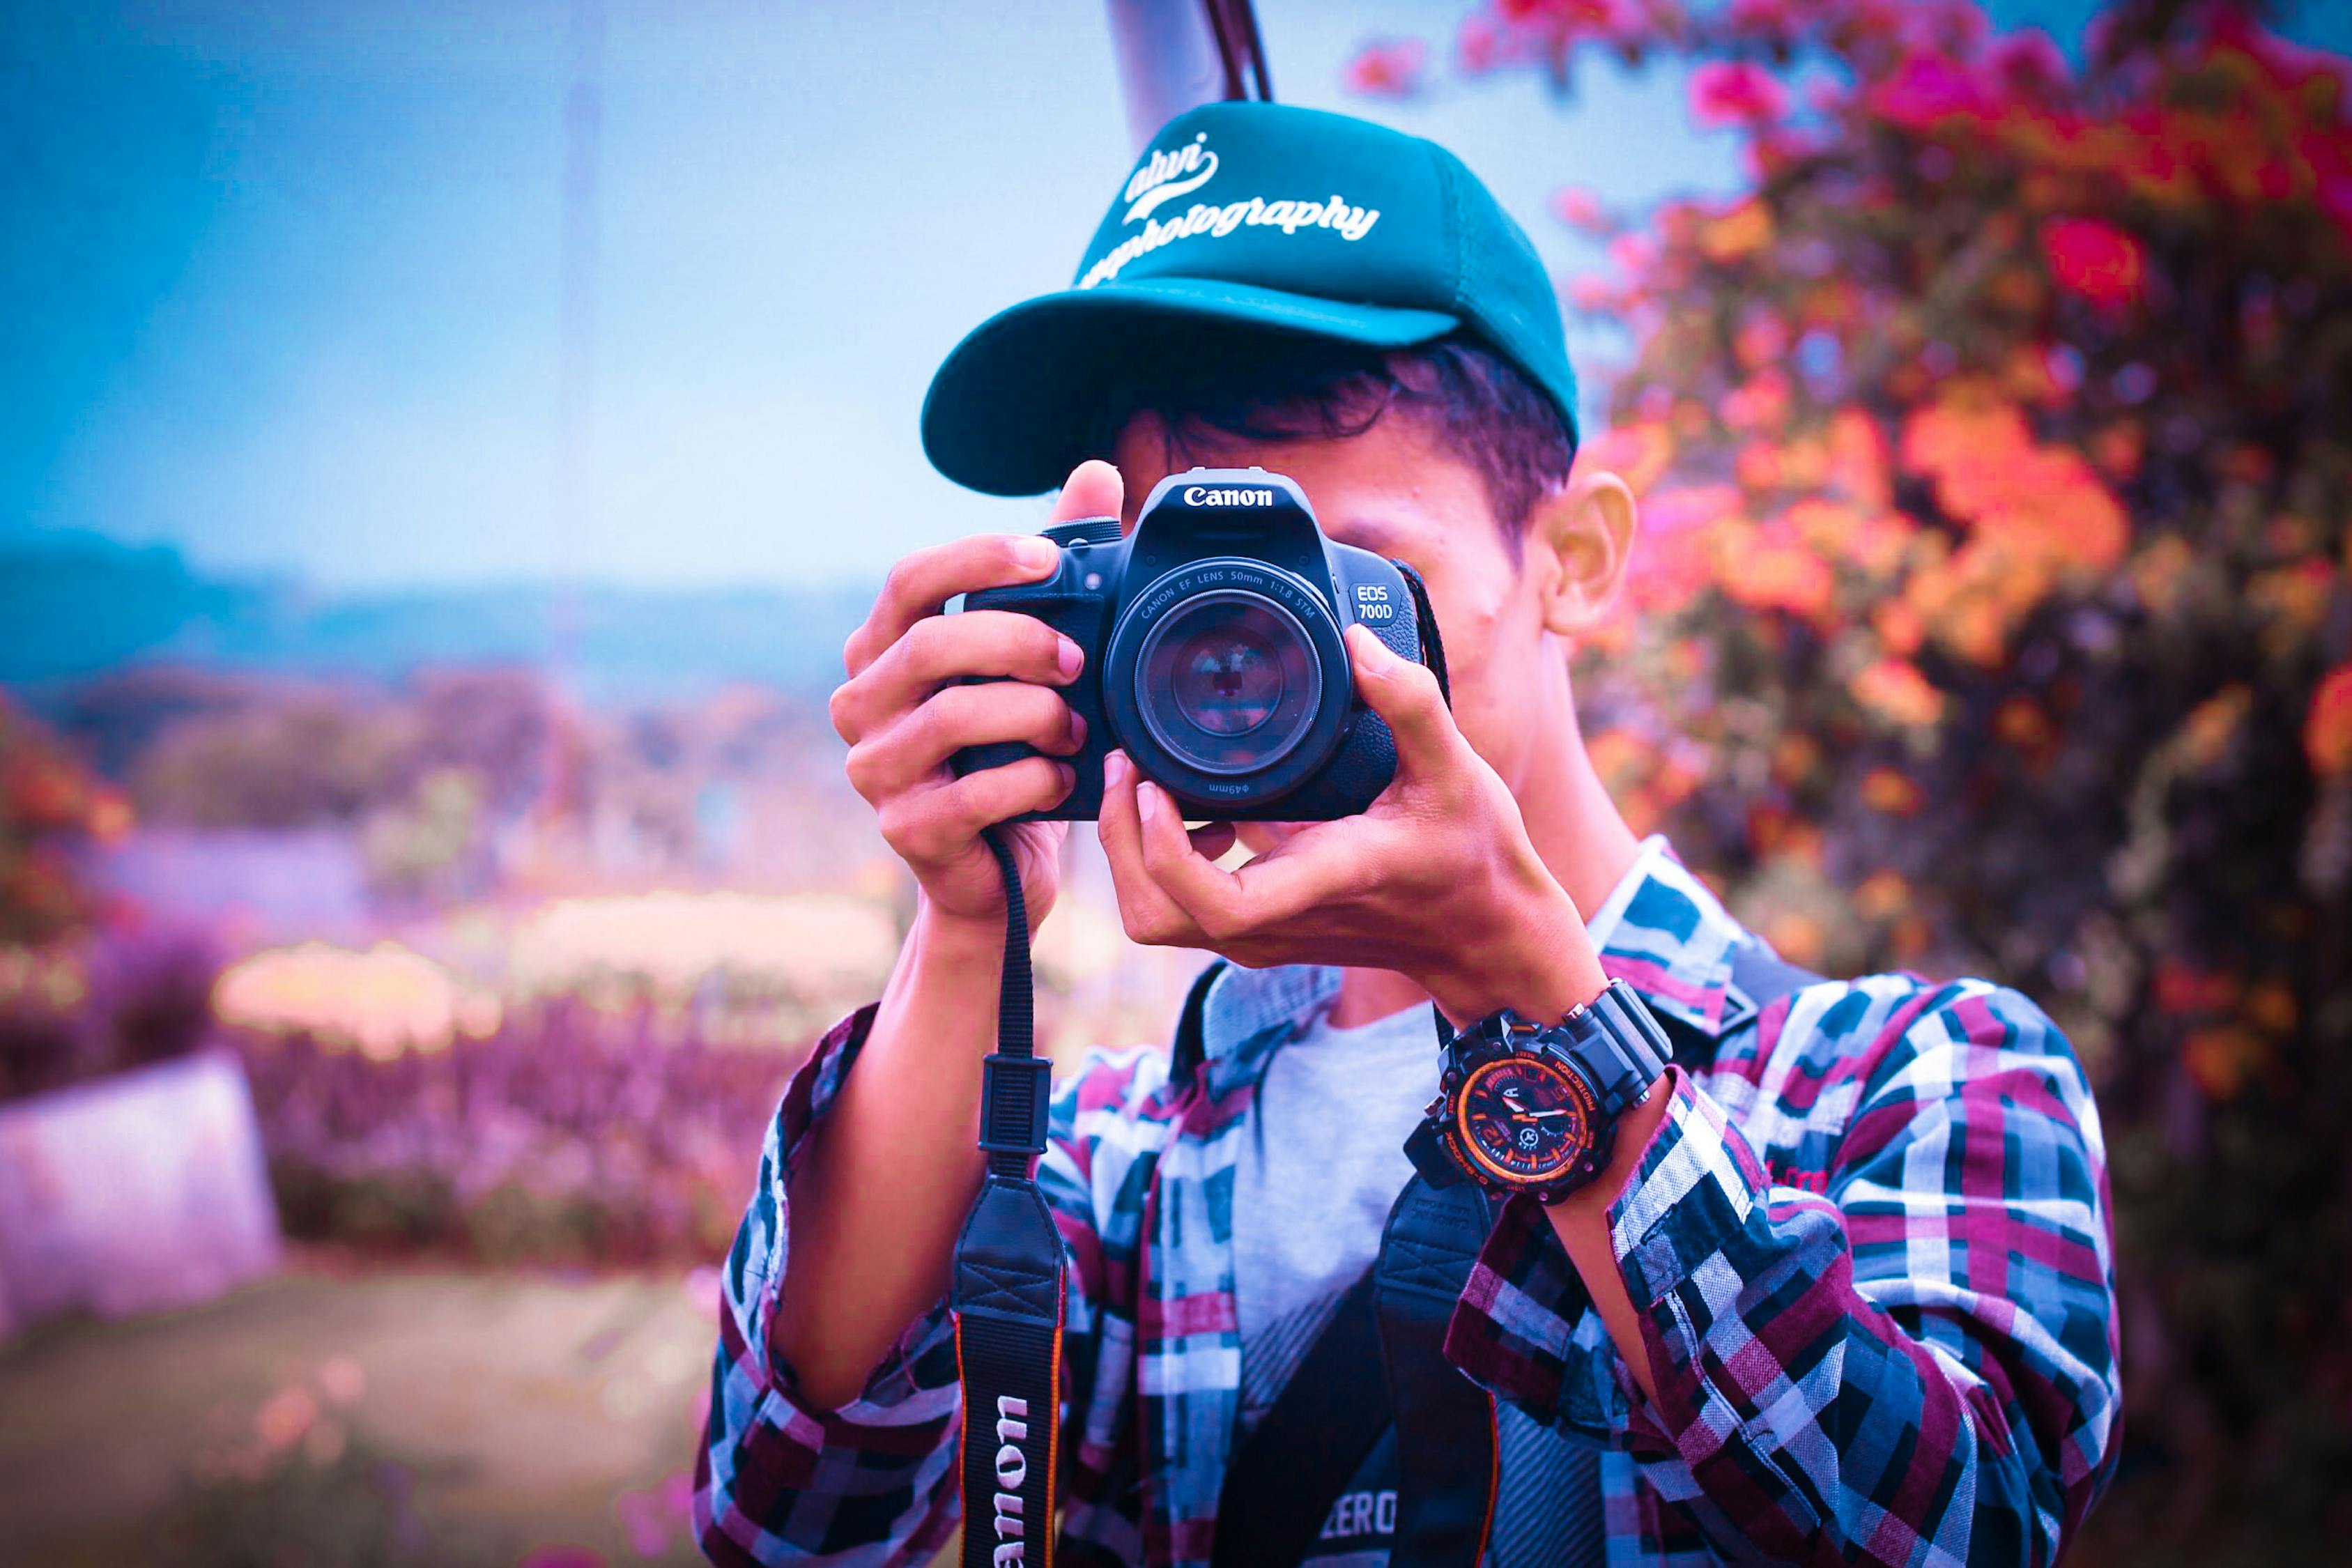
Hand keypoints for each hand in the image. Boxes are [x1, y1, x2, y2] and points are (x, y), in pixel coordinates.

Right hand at [830, 461, 1122, 929]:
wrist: (998, 875)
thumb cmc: (1013, 752)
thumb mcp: (1034, 662)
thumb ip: (1055, 572)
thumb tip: (1095, 473)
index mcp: (882, 650)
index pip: (909, 579)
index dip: (977, 557)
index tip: (1050, 557)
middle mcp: (861, 704)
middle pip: (931, 645)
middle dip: (1019, 642)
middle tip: (1079, 658)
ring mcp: (874, 770)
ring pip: (953, 717)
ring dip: (1034, 715)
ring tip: (1077, 728)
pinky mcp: (905, 830)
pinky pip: (973, 793)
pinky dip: (1031, 781)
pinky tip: (1059, 779)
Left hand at [1097, 622, 1608, 1021]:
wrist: (1485, 937)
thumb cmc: (1474, 857)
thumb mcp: (1459, 771)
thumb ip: (1411, 704)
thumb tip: (1359, 641)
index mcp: (1323, 881)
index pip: (1214, 901)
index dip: (1161, 848)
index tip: (1152, 781)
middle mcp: (1279, 921)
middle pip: (1154, 915)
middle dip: (1120, 841)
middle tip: (1125, 763)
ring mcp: (1264, 935)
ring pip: (1158, 917)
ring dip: (1133, 850)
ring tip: (1144, 778)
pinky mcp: (1261, 931)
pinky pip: (1182, 907)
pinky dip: (1162, 860)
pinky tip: (1195, 808)